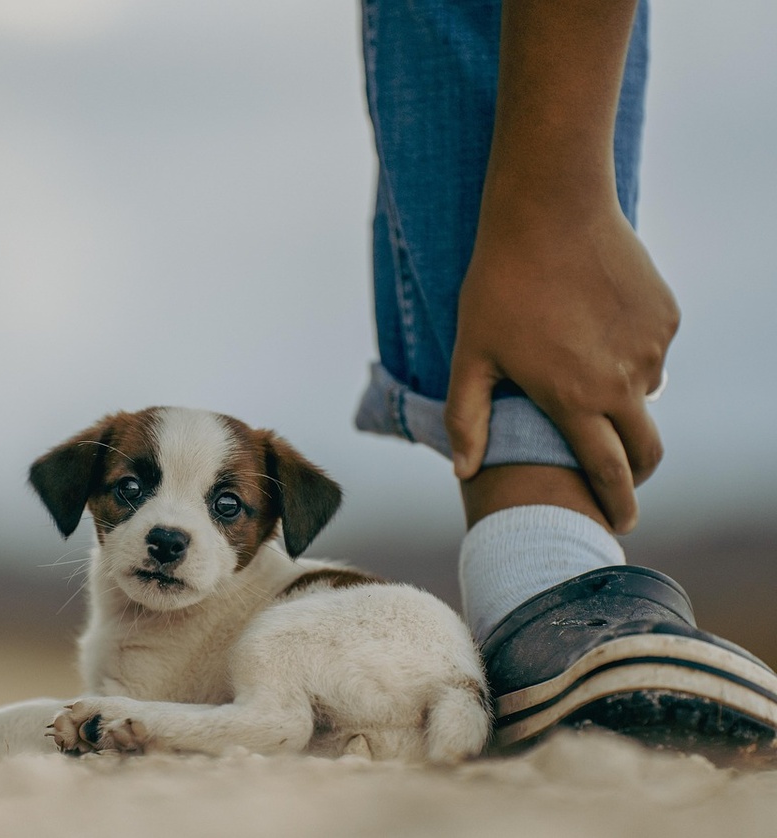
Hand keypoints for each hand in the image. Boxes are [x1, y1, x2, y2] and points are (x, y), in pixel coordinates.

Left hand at [444, 200, 678, 532]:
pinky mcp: (665, 316)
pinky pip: (651, 353)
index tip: (618, 525)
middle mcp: (624, 381)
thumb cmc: (500, 284)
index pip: (607, 471)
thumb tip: (463, 472)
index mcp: (575, 398)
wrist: (550, 209)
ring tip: (581, 376)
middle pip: (645, 450)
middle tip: (616, 479)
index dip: (615, 504)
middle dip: (633, 474)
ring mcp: (651, 347)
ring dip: (622, 402)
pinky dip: (629, 356)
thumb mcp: (472, 353)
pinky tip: (594, 330)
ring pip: (646, 395)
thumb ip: (468, 418)